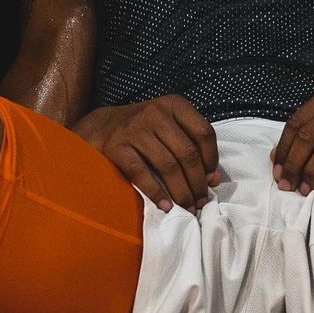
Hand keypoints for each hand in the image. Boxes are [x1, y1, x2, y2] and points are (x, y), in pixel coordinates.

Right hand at [74, 95, 218, 213]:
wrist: (100, 127)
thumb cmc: (143, 131)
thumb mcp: (169, 125)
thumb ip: (191, 145)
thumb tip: (213, 179)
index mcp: (173, 105)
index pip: (204, 133)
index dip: (212, 160)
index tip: (211, 180)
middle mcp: (155, 113)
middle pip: (188, 153)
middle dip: (197, 183)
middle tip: (200, 201)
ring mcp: (134, 129)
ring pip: (168, 166)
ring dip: (181, 192)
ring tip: (187, 207)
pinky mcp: (116, 147)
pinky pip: (141, 174)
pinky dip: (156, 193)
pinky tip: (165, 206)